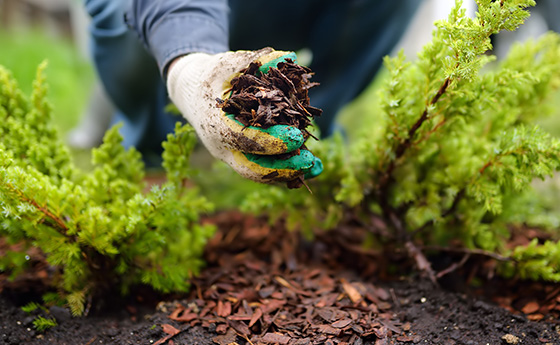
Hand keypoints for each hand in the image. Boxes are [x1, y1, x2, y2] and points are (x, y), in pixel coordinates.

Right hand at [166, 48, 321, 184]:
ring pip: (259, 174)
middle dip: (283, 168)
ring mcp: (230, 156)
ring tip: (316, 168)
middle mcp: (221, 147)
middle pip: (252, 168)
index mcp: (215, 124)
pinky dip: (286, 171)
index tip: (297, 137)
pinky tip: (310, 168)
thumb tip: (288, 58)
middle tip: (310, 161)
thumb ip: (256, 60)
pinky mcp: (240, 158)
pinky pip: (263, 170)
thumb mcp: (228, 63)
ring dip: (289, 173)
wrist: (191, 92)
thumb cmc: (211, 75)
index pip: (244, 139)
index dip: (272, 141)